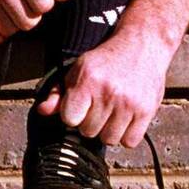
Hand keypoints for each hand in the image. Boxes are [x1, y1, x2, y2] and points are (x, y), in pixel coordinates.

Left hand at [36, 31, 170, 146]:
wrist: (140, 47)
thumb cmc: (105, 60)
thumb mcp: (77, 70)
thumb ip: (57, 92)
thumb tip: (42, 111)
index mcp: (87, 81)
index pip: (69, 119)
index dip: (72, 115)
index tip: (79, 107)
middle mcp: (108, 93)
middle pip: (88, 131)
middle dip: (90, 122)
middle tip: (97, 107)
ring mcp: (129, 103)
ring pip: (109, 139)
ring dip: (107, 130)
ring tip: (110, 113)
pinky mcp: (147, 111)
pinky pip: (130, 142)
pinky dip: (126, 135)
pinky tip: (124, 119)